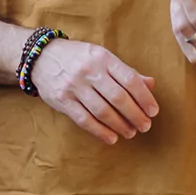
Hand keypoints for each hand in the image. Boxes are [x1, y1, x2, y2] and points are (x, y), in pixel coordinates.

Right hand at [32, 39, 157, 145]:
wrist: (42, 56)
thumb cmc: (79, 57)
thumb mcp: (103, 56)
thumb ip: (126, 71)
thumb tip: (151, 84)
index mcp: (103, 58)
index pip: (129, 79)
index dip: (144, 97)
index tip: (153, 111)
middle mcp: (90, 71)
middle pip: (118, 97)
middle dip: (135, 114)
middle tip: (145, 126)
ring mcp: (75, 86)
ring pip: (102, 111)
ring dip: (120, 125)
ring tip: (131, 133)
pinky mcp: (62, 100)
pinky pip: (84, 119)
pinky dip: (100, 131)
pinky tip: (111, 138)